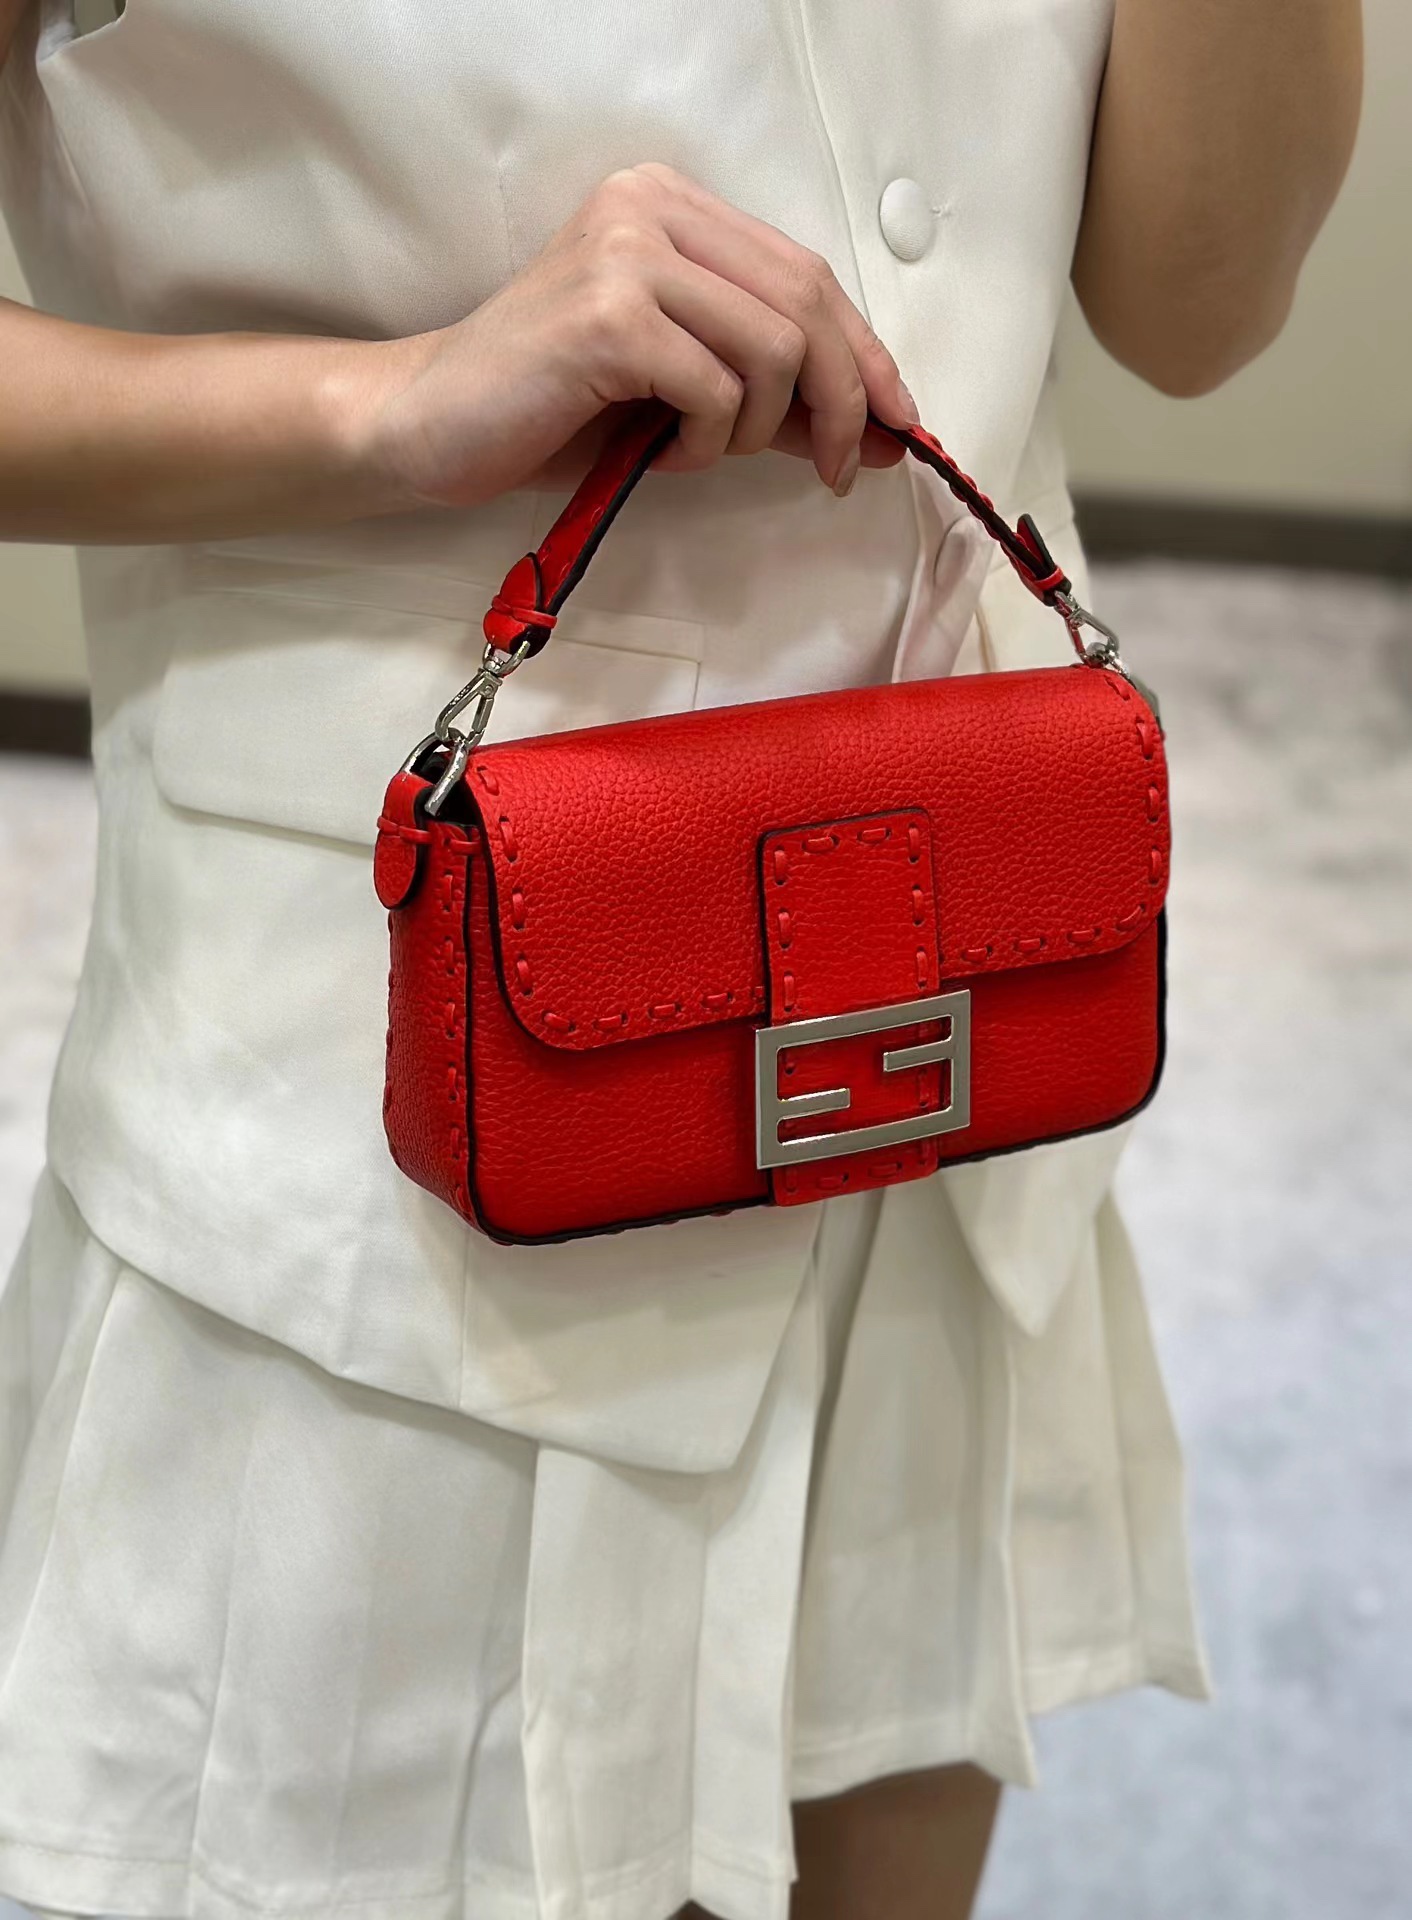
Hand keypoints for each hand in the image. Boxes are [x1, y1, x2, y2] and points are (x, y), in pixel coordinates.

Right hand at [360, 162, 917, 510]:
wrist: (435, 426)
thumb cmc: (554, 410)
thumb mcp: (683, 394)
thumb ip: (774, 397)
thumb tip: (884, 429)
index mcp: (671, 204)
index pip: (806, 274)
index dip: (864, 353)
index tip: (900, 421)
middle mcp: (650, 206)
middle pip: (807, 301)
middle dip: (842, 399)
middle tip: (842, 470)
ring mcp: (627, 253)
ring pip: (773, 347)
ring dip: (756, 427)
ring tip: (697, 450)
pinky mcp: (608, 314)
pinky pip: (716, 389)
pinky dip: (705, 441)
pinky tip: (659, 453)